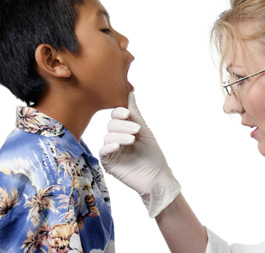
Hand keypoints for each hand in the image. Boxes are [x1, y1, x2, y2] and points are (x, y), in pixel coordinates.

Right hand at [99, 92, 180, 216]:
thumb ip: (135, 113)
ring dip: (120, 136)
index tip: (127, 114)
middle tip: (137, 130)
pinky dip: (109, 147)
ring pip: (108, 137)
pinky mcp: (109, 163)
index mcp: (125, 129)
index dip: (119, 113)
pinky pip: (103, 152)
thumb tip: (130, 92)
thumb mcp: (145, 131)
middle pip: (111, 125)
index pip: (116, 115)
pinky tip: (118, 147)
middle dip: (123, 126)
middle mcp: (117, 138)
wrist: (157, 177)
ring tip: (132, 140)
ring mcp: (112, 150)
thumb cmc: (153, 154)